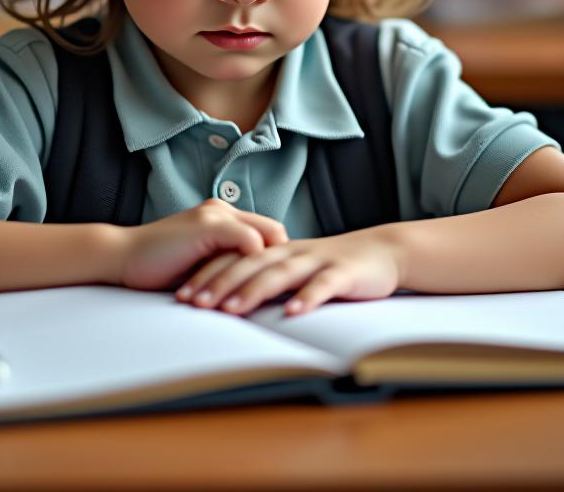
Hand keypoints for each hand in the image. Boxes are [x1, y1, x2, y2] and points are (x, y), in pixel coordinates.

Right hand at [118, 199, 288, 291]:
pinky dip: (257, 267)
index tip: (290, 283)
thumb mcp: (200, 263)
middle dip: (286, 261)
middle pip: (275, 231)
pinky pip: (248, 243)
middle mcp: (223, 210)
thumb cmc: (158, 266)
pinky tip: (262, 289)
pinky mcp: (208, 226)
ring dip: (275, 266)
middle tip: (297, 291)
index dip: (280, 258)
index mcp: (223, 217)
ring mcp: (216, 216)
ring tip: (290, 294)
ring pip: (266, 236)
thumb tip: (254, 286)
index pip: (269, 232)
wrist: (122, 257)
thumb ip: (224, 263)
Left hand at [175, 227, 404, 316]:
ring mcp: (316, 260)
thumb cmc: (333, 265)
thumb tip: (230, 302)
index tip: (182, 296)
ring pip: (280, 273)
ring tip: (231, 309)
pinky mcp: (342, 272)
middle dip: (220, 283)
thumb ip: (266, 279)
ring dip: (254, 290)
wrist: (381, 252)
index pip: (235, 259)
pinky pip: (323, 285)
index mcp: (276, 250)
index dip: (208, 276)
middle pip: (250, 265)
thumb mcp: (294, 268)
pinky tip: (293, 313)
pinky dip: (307, 297)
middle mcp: (291, 251)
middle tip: (194, 303)